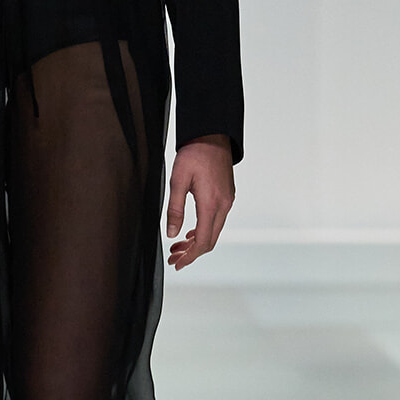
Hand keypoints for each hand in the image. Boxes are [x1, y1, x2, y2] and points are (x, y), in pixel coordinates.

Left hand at [166, 135, 234, 269]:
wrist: (212, 135)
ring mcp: (227, 201)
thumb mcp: (177, 181)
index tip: (177, 264)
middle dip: (191, 253)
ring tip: (177, 246)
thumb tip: (172, 234)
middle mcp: (223, 205)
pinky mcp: (226, 196)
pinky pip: (217, 221)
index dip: (190, 257)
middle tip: (173, 258)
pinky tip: (190, 231)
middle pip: (210, 240)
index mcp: (211, 204)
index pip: (203, 241)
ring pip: (214, 231)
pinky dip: (203, 230)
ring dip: (196, 242)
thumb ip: (174, 209)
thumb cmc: (194, 154)